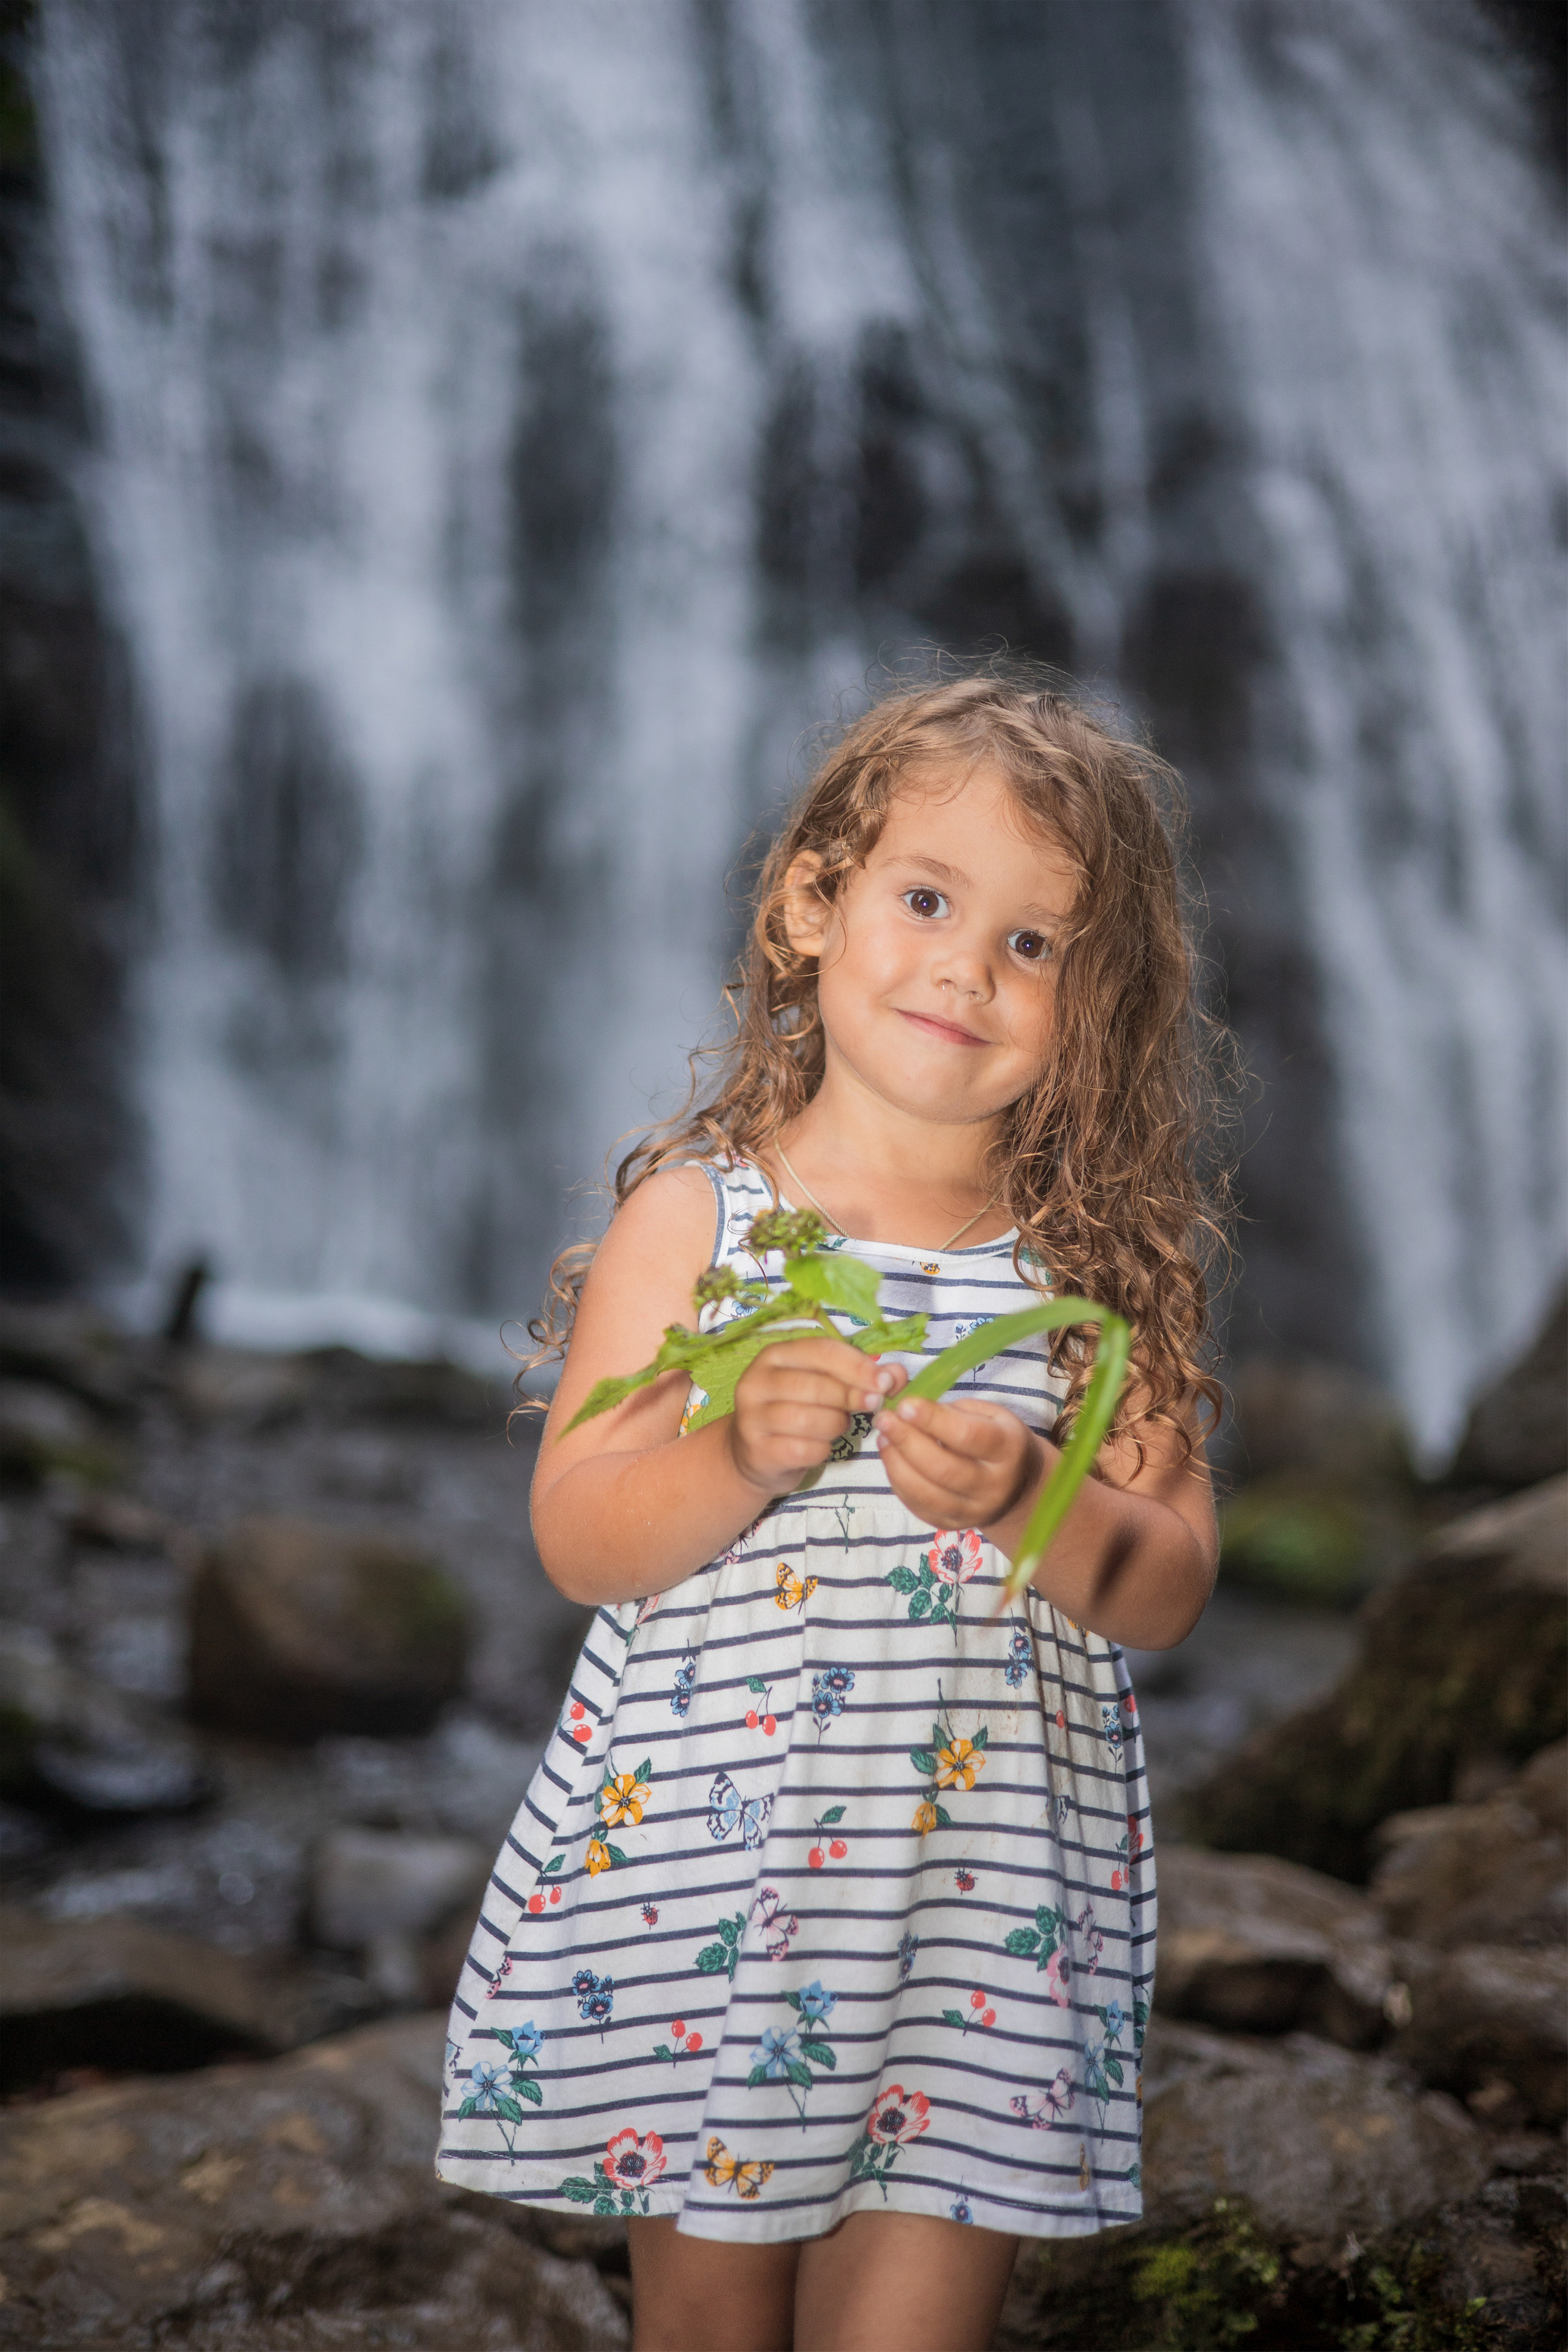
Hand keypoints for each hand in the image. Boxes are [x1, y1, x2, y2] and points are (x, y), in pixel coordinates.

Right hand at [729, 1336, 906, 1496]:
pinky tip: (820, 1447)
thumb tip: (896, 1374)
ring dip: (836, 1425)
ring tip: (838, 1425)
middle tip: (872, 1405)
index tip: (884, 1382)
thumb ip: (860, 1376)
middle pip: (818, 1386)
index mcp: (774, 1355)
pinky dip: (822, 1450)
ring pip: (812, 1419)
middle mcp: (756, 1381)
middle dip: (852, 1397)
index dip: (857, 1366)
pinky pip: (805, 1449)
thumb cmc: (797, 1412)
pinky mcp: (758, 1449)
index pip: (822, 1351)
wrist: (756, 1455)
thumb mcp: (826, 1386)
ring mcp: (752, 1417)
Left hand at [874, 1392, 1043, 1536]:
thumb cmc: (998, 1440)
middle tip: (884, 1419)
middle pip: (943, 1468)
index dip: (933, 1420)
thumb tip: (911, 1410)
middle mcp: (993, 1486)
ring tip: (883, 1438)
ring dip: (897, 1463)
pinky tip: (891, 1458)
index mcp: (1007, 1450)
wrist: (1019, 1488)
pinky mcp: (953, 1525)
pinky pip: (918, 1506)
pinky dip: (898, 1481)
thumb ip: (956, 1411)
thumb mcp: (991, 1415)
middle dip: (907, 1441)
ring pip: (927, 1493)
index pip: (968, 1436)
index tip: (905, 1404)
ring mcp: (974, 1511)